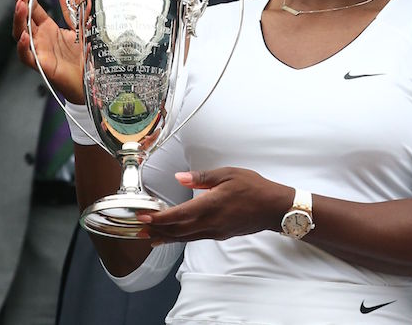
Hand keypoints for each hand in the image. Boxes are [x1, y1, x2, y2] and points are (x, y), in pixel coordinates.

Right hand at [13, 0, 84, 103]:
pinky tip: (26, 35)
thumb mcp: (78, 27)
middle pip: (24, 19)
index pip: (33, 9)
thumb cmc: (82, 56)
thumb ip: (70, 8)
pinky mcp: (42, 65)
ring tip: (21, 6)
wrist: (90, 79)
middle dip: (21, 3)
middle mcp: (40, 39)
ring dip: (19, 20)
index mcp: (47, 29)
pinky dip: (24, 46)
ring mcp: (39, 51)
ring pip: (21, 35)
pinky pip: (27, 56)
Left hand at [138, 168, 292, 243]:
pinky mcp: (219, 235)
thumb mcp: (229, 174)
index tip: (142, 216)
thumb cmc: (253, 188)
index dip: (157, 217)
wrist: (273, 208)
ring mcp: (214, 232)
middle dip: (155, 229)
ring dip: (165, 236)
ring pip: (183, 238)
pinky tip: (174, 236)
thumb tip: (180, 177)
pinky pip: (194, 238)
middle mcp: (209, 223)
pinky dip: (179, 238)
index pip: (177, 215)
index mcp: (209, 205)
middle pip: (176, 231)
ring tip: (149, 236)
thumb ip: (202, 177)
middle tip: (138, 227)